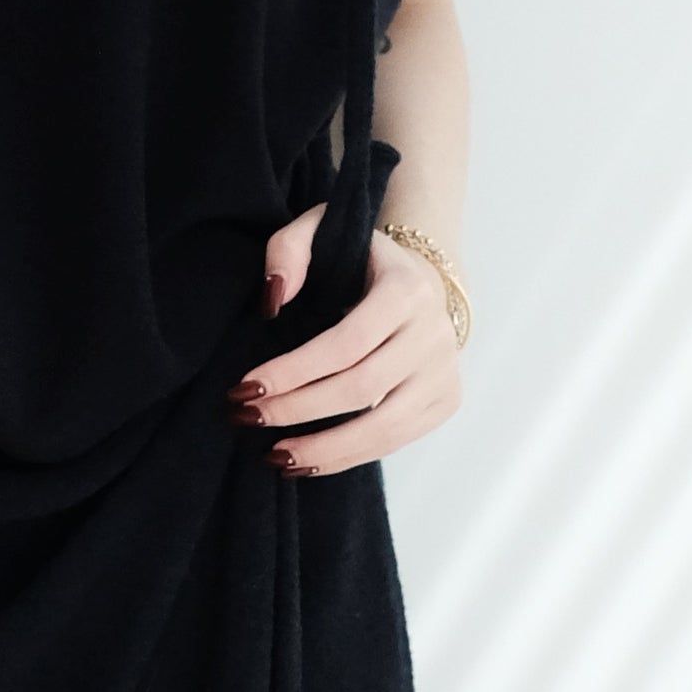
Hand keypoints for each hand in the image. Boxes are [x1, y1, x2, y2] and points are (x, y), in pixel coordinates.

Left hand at [238, 203, 463, 475]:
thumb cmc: (358, 259)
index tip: (246, 387)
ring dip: (324, 448)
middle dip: (298, 409)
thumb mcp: (321, 230)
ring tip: (275, 457)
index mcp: (407, 290)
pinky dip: (350, 457)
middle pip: (362, 388)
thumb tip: (272, 300)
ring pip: (384, 427)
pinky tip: (309, 461)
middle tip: (247, 418)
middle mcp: (434, 334)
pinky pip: (397, 441)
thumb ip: (289, 249)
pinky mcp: (445, 400)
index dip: (294, 370)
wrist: (423, 277)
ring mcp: (445, 371)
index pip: (345, 343)